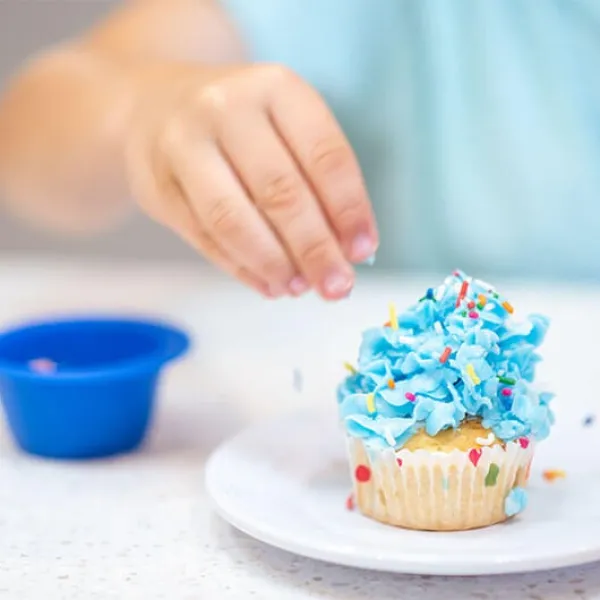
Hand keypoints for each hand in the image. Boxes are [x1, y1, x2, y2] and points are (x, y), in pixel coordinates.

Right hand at [126, 63, 377, 298]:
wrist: (152, 106)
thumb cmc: (238, 124)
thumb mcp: (283, 125)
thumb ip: (316, 179)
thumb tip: (347, 250)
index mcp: (275, 88)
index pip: (324, 155)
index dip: (349, 208)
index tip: (363, 250)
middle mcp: (226, 109)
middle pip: (280, 191)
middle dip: (315, 248)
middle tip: (337, 286)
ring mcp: (184, 146)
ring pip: (234, 219)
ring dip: (275, 264)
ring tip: (299, 288)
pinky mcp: (157, 186)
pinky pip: (205, 237)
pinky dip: (242, 269)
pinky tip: (268, 283)